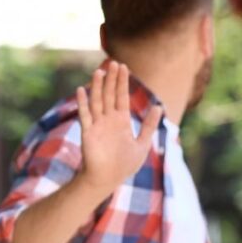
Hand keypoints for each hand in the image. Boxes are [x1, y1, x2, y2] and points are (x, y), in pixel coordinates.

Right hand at [75, 61, 162, 191]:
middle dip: (112, 79)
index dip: (122, 82)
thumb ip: (148, 126)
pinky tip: (82, 89)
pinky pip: (85, 115)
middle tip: (113, 62)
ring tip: (99, 71)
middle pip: (110, 95)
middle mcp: (109, 120)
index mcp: (121, 121)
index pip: (122, 96)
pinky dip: (83, 102)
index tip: (123, 67)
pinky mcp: (88, 132)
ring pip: (98, 101)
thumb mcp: (142, 144)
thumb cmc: (124, 166)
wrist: (107, 179)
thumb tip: (159, 108)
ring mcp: (97, 125)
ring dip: (98, 86)